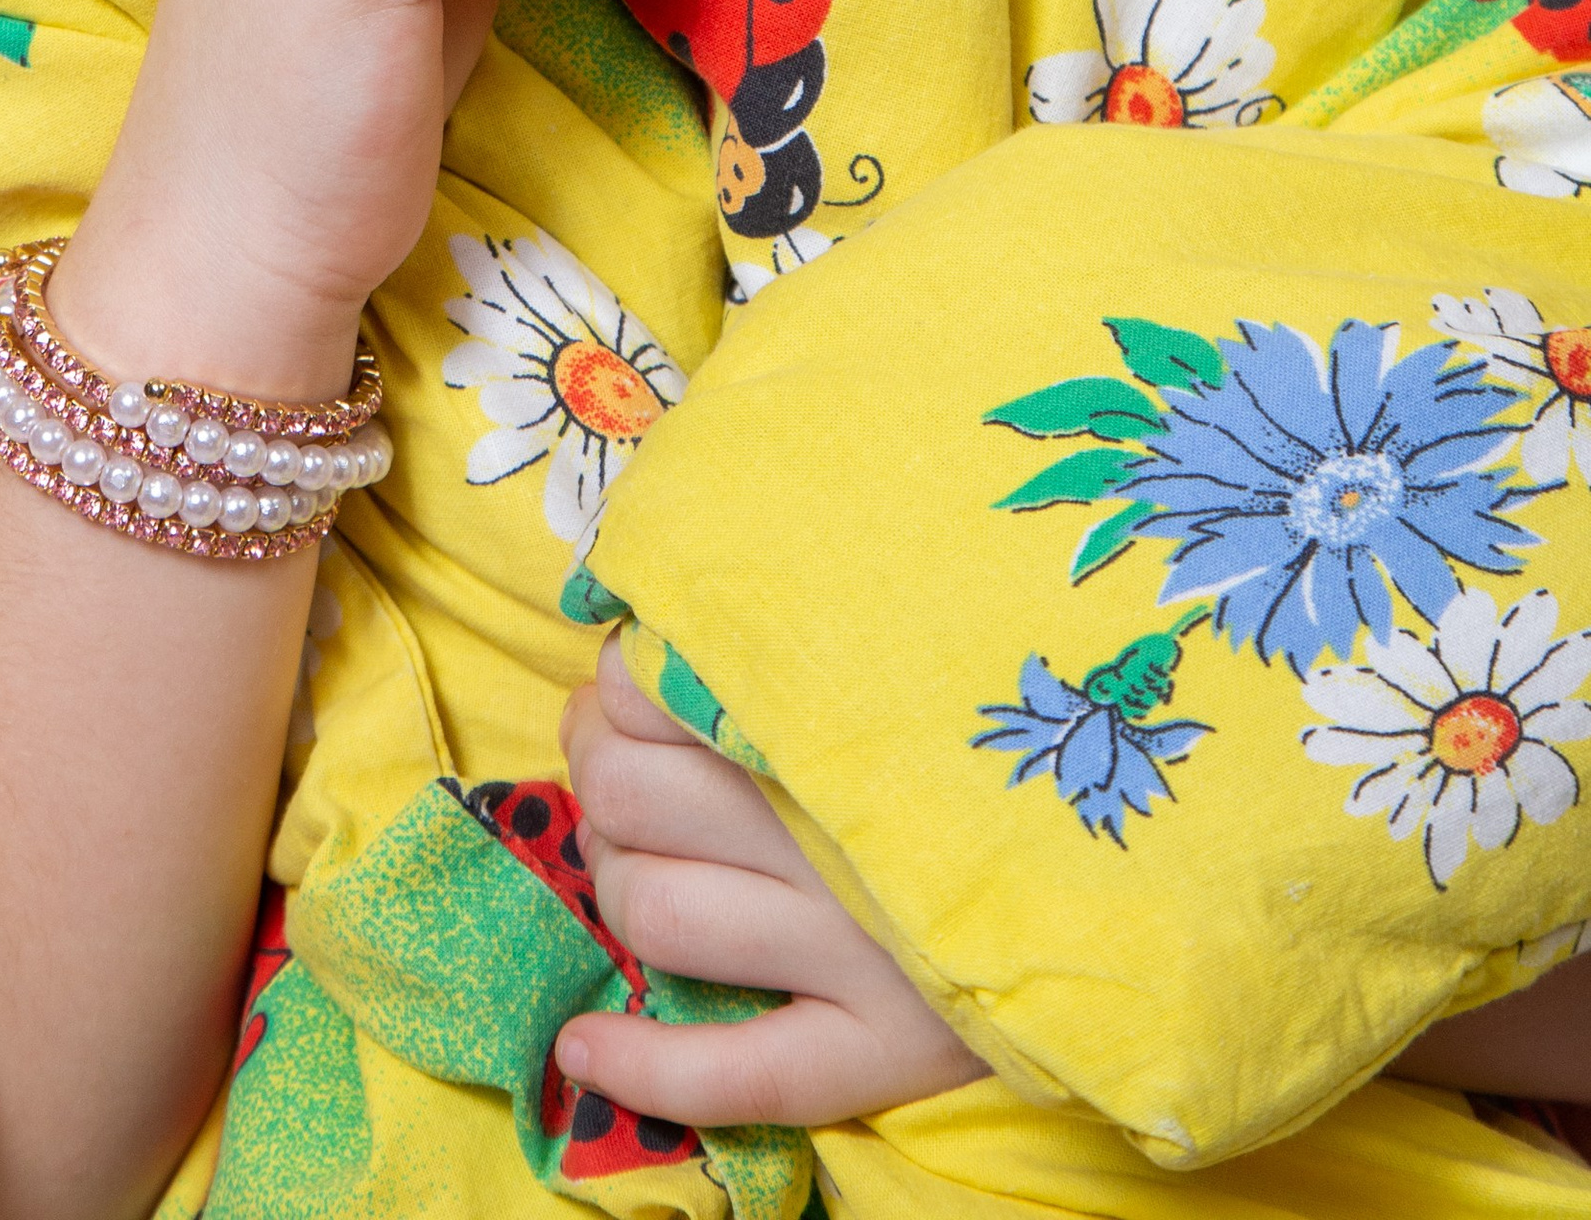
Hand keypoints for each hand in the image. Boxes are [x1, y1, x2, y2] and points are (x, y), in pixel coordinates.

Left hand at [560, 641, 986, 1132]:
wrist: (1136, 881)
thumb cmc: (985, 752)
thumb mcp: (903, 662)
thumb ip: (789, 645)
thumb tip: (649, 640)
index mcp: (842, 720)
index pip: (657, 691)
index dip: (614, 694)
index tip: (628, 695)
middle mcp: (840, 836)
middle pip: (635, 799)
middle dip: (598, 775)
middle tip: (618, 767)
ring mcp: (861, 953)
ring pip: (659, 916)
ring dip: (614, 886)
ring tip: (632, 866)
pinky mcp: (884, 1055)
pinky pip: (735, 1075)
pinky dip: (642, 1065)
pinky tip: (580, 1041)